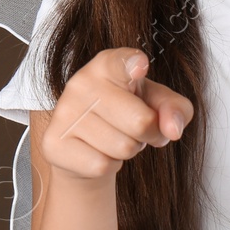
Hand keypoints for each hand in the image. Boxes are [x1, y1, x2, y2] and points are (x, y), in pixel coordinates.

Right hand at [42, 50, 194, 183]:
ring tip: (114, 136)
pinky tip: (97, 150)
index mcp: (108, 64)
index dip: (133, 65)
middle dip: (149, 133)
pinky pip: (102, 165)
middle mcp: (82, 82)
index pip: (121, 63)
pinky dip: (109, 165)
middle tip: (135, 127)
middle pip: (141, 121)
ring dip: (128, 149)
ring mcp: (64, 112)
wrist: (84, 145)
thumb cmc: (125, 114)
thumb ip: (176, 108)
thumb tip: (173, 129)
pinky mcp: (53, 142)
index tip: (140, 65)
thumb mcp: (157, 104)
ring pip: (123, 147)